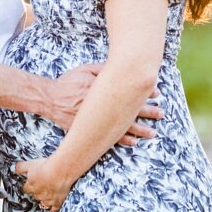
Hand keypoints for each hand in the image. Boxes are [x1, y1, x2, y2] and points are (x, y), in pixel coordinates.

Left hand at [15, 157, 71, 211]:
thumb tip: (12, 168)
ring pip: (43, 203)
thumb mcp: (30, 164)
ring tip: (47, 195)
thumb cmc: (46, 166)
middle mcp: (38, 195)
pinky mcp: (57, 202)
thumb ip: (20, 167)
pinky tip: (54, 204)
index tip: (31, 183)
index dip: (28, 186)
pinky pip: (54, 209)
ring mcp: (48, 200)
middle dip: (37, 192)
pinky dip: (53, 208)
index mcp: (31, 186)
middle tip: (42, 185)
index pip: (26, 189)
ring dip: (44, 200)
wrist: (61, 170)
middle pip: (35, 196)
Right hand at [47, 64, 163, 145]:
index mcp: (104, 89)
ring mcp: (97, 120)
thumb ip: (102, 70)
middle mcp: (103, 106)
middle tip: (162, 114)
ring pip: (123, 126)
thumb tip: (119, 69)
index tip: (156, 93)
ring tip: (152, 133)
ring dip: (139, 130)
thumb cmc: (68, 82)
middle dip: (147, 112)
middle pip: (130, 109)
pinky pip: (109, 137)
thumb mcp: (85, 70)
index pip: (129, 91)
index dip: (144, 93)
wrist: (50, 98)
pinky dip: (122, 140)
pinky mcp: (91, 129)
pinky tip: (133, 142)